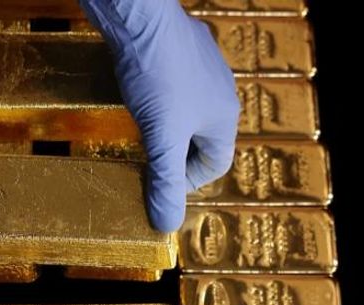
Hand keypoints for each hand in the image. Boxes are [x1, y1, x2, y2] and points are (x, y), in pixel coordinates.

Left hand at [79, 0, 239, 231]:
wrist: (142, 20)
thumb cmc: (157, 77)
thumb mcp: (160, 137)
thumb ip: (164, 181)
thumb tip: (167, 225)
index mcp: (224, 116)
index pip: (215, 164)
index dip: (187, 182)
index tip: (158, 184)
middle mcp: (221, 92)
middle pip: (202, 139)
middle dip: (176, 155)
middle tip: (148, 163)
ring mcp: (204, 68)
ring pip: (188, 112)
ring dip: (167, 128)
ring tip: (141, 134)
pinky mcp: (182, 51)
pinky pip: (176, 87)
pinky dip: (160, 100)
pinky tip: (139, 97)